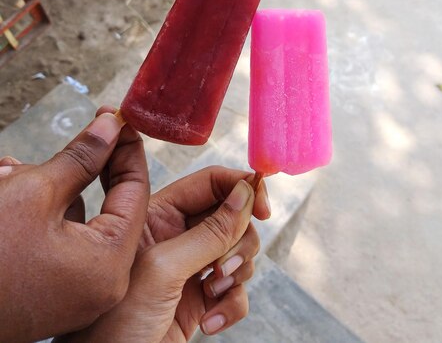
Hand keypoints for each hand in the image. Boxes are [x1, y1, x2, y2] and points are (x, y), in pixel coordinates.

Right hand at [0, 112, 148, 342]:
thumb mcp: (35, 191)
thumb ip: (82, 156)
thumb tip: (111, 126)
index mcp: (108, 263)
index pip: (136, 191)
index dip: (127, 148)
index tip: (118, 118)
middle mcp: (100, 285)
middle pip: (107, 205)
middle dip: (85, 166)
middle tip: (81, 134)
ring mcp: (75, 294)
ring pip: (76, 218)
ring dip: (53, 187)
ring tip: (14, 171)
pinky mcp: (51, 293)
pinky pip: (58, 240)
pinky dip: (39, 212)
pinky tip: (8, 187)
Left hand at [56, 165, 270, 341]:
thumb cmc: (113, 324)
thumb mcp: (163, 269)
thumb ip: (208, 232)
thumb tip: (245, 194)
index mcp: (159, 215)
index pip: (210, 183)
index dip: (241, 188)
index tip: (263, 208)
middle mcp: (176, 236)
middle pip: (232, 216)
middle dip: (238, 240)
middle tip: (224, 267)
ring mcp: (190, 268)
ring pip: (239, 251)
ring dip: (236, 274)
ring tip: (212, 295)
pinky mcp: (200, 300)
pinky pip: (236, 289)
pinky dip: (232, 304)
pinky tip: (210, 321)